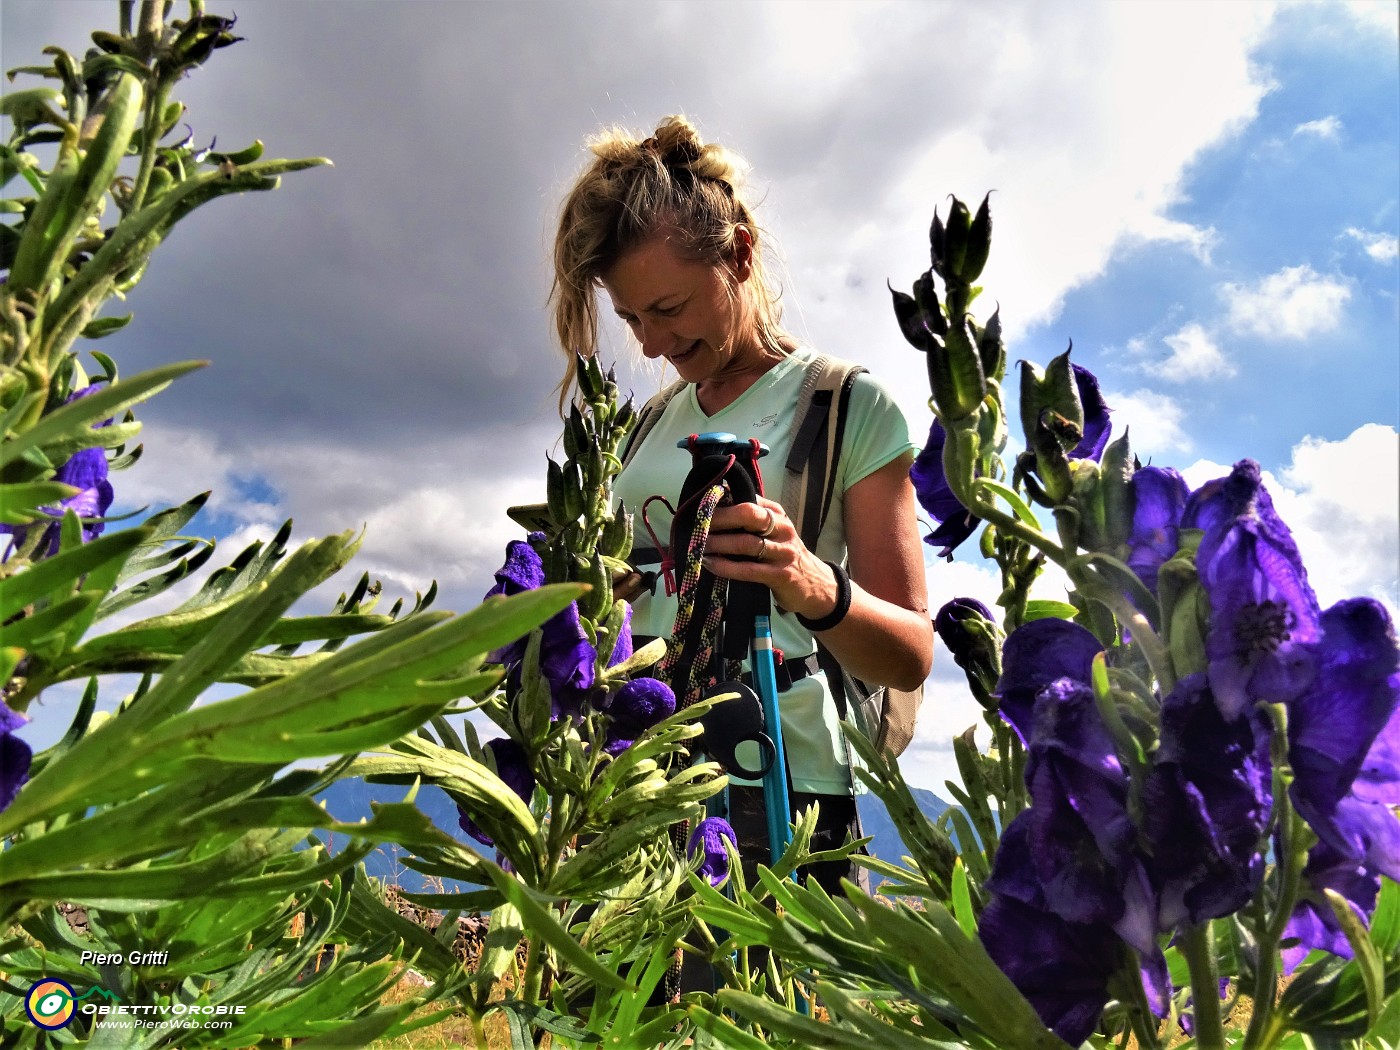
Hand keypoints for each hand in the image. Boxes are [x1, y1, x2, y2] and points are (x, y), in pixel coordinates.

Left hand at [701, 496, 840, 621]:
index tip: (701, 505)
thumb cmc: (784, 555)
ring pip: (746, 543)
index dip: (723, 501)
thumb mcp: (773, 532)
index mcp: (777, 514)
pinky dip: (726, 567)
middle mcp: (782, 528)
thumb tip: (715, 506)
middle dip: (720, 518)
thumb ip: (751, 520)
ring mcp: (783, 552)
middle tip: (697, 524)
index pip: (749, 498)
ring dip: (718, 544)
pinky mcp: (780, 575)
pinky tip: (710, 564)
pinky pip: (748, 569)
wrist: (816, 586)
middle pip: (749, 515)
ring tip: (698, 546)